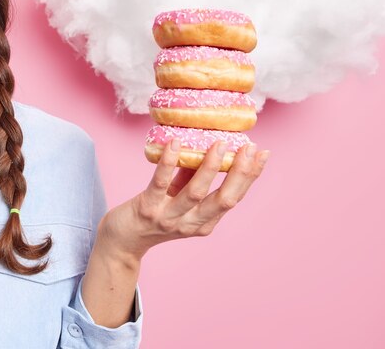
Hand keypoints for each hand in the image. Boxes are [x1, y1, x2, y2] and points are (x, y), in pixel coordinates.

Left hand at [97, 138, 269, 261]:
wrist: (122, 240)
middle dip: (241, 173)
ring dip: (210, 167)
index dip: (250, 176)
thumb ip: (192, 176)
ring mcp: (169, 219)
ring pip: (196, 193)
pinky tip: (175, 144)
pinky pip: (160, 184)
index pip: (234, 198)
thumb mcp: (178, 197)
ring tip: (220, 144)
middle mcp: (191, 224)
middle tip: (250, 148)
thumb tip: (207, 144)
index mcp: (204, 222)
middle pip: (224, 199)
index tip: (262, 154)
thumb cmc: (153, 213)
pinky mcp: (147, 210)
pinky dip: (169, 163)